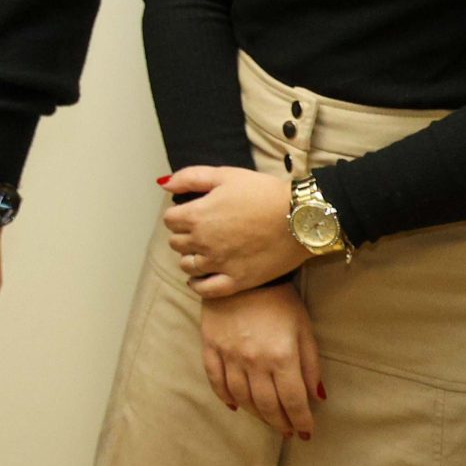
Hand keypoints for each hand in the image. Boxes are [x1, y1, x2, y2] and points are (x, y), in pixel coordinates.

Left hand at [161, 166, 302, 297]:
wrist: (301, 217)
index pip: (169, 220)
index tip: (191, 213)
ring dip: (191, 257)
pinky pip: (206, 290)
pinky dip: (198, 285)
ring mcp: (219, 264)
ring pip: (188, 265)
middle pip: (176, 243)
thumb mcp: (224, 175)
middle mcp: (202, 242)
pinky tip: (200, 278)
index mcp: (196, 216)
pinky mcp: (237, 281)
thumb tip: (165, 184)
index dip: (179, 215)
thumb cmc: (263, 192)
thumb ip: (189, 178)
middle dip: (184, 235)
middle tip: (201, 230)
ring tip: (203, 251)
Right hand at [198, 282, 324, 440]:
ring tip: (266, 420)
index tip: (306, 432)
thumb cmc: (280, 302)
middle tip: (287, 431)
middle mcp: (254, 361)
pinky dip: (225, 396)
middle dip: (280, 422)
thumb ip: (311, 365)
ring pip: (241, 397)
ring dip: (256, 414)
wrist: (243, 275)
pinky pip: (215, 380)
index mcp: (282, 356)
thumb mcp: (304, 330)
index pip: (293, 401)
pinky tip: (235, 405)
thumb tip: (318, 397)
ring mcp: (230, 355)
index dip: (301, 420)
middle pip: (267, 405)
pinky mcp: (210, 346)